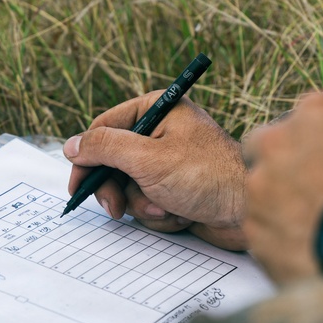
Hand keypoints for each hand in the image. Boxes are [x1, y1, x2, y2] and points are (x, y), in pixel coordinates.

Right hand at [63, 93, 247, 249]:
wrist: (250, 211)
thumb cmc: (207, 176)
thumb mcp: (148, 158)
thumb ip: (105, 148)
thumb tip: (72, 144)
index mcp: (157, 109)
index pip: (104, 128)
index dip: (87, 158)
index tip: (78, 185)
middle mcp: (162, 132)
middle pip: (113, 162)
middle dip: (118, 190)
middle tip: (116, 208)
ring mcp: (169, 163)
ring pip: (129, 188)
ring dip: (144, 204)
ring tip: (168, 207)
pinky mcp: (177, 189)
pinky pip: (149, 203)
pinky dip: (161, 214)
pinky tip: (181, 214)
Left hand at [243, 85, 322, 283]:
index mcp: (320, 111)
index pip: (309, 114)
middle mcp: (281, 142)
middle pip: (270, 145)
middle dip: (288, 163)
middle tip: (322, 190)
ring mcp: (262, 187)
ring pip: (260, 188)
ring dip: (282, 201)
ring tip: (319, 225)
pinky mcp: (255, 231)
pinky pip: (259, 229)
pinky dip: (279, 237)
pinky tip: (310, 249)